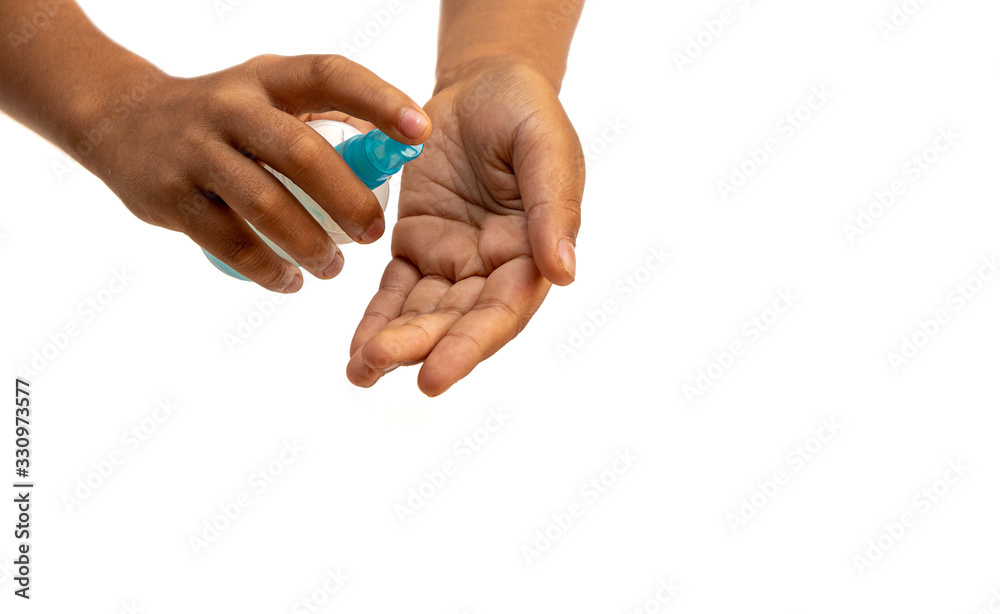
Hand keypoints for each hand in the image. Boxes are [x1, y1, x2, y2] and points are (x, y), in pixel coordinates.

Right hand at [88, 54, 430, 291]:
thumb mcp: (267, 93)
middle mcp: (230, 107)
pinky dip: (265, 268)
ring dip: (309, 244)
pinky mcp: (169, 195)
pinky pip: (226, 240)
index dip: (378, 100)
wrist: (119, 118)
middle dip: (347, 198)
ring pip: (264, 204)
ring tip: (334, 269)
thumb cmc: (223, 114)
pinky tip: (289, 281)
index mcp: (267, 78)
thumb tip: (395, 152)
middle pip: (300, 152)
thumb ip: (323, 117)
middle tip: (374, 233)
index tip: (421, 132)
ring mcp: (196, 151)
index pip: (330, 75)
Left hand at [346, 57, 584, 395]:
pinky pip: (395, 288)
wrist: (484, 84)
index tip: (434, 376)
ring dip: (393, 343)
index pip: (503, 310)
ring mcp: (454, 260)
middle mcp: (495, 268)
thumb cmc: (526, 110)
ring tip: (359, 371)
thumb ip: (554, 207)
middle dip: (418, 346)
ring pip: (422, 312)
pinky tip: (356, 347)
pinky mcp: (417, 245)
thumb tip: (564, 273)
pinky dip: (377, 316)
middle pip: (456, 320)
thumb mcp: (547, 145)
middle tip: (375, 364)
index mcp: (533, 252)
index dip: (470, 346)